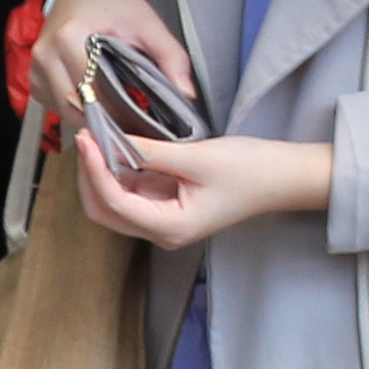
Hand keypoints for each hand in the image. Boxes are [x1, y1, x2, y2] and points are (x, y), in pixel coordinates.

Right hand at [28, 0, 186, 136]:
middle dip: (103, 123)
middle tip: (130, 129)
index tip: (141, 126)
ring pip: (62, 111)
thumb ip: (171, 57)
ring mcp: (35, 64)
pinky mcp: (33, 72)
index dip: (119, 117)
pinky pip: (52, 104)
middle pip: (75, 108)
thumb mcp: (148, 24)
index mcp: (70, 38)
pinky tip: (94, 102)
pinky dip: (73, 109)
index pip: (94, 95)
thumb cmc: (117, 1)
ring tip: (115, 117)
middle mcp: (46, 53)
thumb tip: (186, 94)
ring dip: (87, 118)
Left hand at [75, 131, 328, 250]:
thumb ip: (150, 152)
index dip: (94, 170)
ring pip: (113, 203)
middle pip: (105, 211)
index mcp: (170, 228)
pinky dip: (118, 171)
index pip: (114, 203)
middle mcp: (162, 232)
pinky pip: (131, 192)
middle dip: (90, 175)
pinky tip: (116, 146)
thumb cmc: (250, 171)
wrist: (283, 178)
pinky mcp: (167, 206)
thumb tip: (110, 140)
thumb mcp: (197, 157)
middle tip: (86, 135)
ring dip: (101, 173)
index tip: (86, 137)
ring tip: (97, 137)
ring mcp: (163, 221)